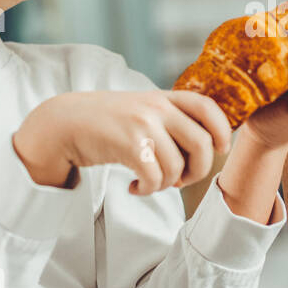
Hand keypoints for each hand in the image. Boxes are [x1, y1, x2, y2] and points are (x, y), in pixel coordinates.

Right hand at [15, 90, 231, 194]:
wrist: (64, 123)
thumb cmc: (107, 122)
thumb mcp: (141, 109)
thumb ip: (169, 120)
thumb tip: (205, 150)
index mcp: (164, 97)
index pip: (208, 107)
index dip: (222, 130)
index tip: (221, 148)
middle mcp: (157, 107)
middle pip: (203, 144)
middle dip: (198, 170)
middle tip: (181, 179)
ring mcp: (144, 125)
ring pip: (178, 167)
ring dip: (168, 184)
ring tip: (152, 182)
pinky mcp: (129, 145)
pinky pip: (155, 178)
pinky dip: (148, 190)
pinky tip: (135, 187)